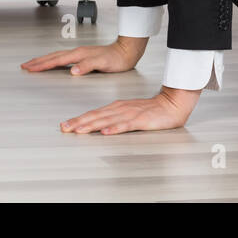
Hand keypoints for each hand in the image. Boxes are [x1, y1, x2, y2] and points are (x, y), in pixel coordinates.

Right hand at [20, 36, 149, 75]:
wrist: (126, 52)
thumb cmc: (116, 58)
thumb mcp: (102, 63)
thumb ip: (87, 66)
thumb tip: (73, 71)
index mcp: (79, 54)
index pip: (56, 60)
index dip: (42, 65)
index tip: (30, 68)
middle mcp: (78, 53)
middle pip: (53, 57)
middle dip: (38, 61)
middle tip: (25, 65)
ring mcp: (80, 54)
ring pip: (57, 56)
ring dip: (44, 60)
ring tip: (34, 64)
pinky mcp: (83, 57)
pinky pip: (63, 59)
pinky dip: (54, 61)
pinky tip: (53, 64)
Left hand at [60, 87, 201, 134]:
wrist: (172, 104)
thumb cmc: (151, 110)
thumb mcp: (128, 112)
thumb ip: (114, 117)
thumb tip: (97, 125)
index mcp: (116, 107)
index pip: (94, 113)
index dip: (78, 119)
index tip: (64, 125)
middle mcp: (120, 109)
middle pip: (96, 116)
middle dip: (79, 122)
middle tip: (64, 128)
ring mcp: (130, 114)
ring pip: (107, 120)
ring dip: (92, 125)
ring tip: (79, 130)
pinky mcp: (141, 120)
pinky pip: (126, 125)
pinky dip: (115, 129)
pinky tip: (106, 133)